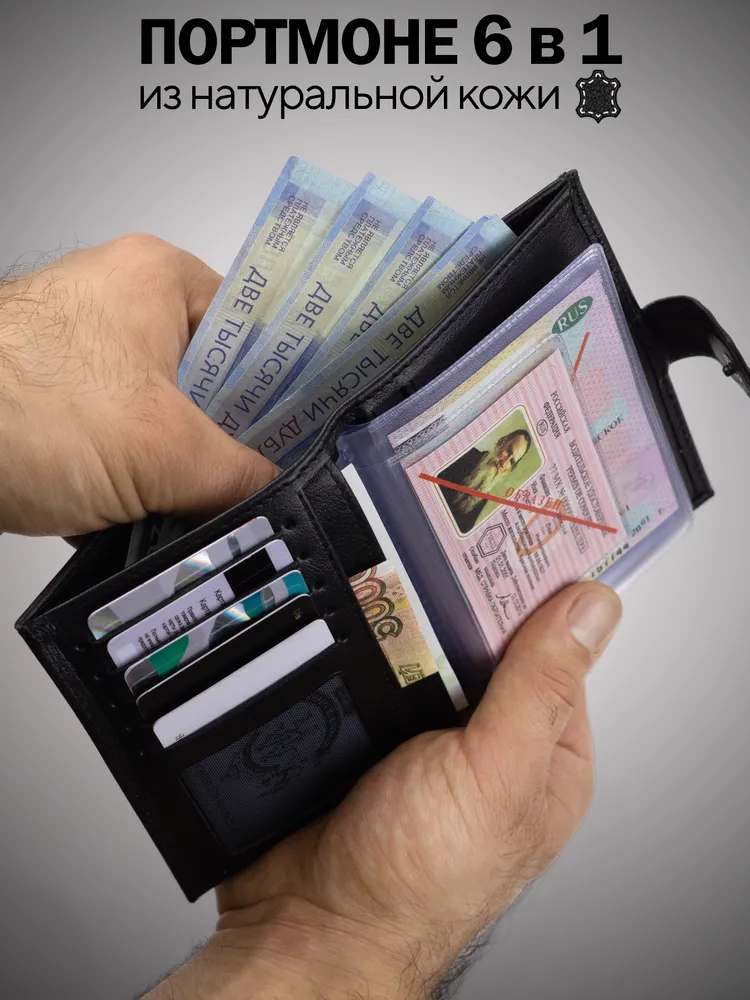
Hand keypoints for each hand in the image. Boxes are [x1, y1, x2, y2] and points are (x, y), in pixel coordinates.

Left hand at [0, 234, 276, 535]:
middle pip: (213, 380)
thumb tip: (277, 496)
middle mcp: (122, 306)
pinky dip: (135, 477)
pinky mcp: (57, 400)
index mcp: (160, 277)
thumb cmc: (12, 405)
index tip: (309, 434)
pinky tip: (143, 510)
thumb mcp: (161, 450)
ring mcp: (84, 354)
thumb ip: (239, 475)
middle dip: (228, 439)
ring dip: (179, 465)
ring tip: (196, 501)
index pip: (260, 327)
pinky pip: (123, 438)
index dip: (290, 385)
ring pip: (165, 416)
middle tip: (252, 480)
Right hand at [149, 582, 621, 999]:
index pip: (555, 649)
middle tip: (442, 535)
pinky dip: (365, 636)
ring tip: (393, 559)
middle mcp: (490, 740)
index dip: (540, 593)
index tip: (515, 535)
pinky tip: (354, 608)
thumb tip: (592, 609)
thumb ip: (540, 689)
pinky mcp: (368, 724)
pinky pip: (374, 662)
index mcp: (545, 753)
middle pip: (488, 641)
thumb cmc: (414, 881)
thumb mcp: (495, 776)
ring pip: (427, 646)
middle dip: (466, 596)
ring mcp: (425, 731)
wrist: (307, 923)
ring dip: (409, 614)